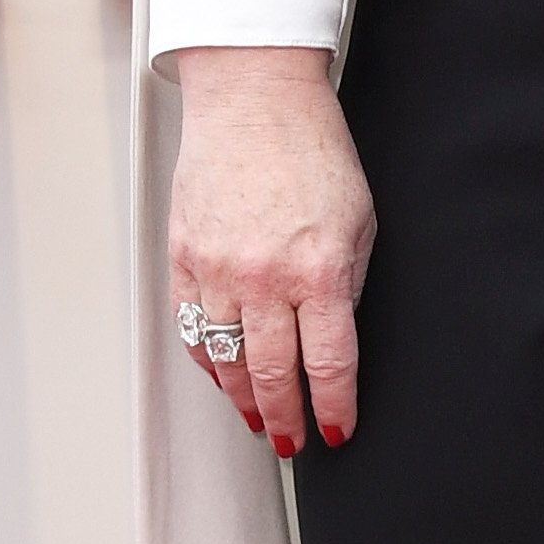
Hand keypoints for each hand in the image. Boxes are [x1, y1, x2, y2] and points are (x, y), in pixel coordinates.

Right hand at [167, 46, 375, 456]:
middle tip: (293, 443)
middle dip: (286, 418)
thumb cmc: (312, 149)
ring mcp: (218, 270)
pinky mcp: (185, 257)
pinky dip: (208, 361)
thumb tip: (335, 334)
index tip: (337, 431)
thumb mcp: (359, 219)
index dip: (333, 407)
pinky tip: (223, 376)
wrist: (253, 100)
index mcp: (318, 269)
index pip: (328, 363)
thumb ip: (347, 281)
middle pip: (274, 374)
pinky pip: (193, 328)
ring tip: (259, 419)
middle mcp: (264, 278)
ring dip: (244, 398)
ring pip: (227, 359)